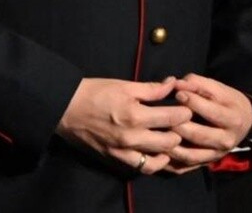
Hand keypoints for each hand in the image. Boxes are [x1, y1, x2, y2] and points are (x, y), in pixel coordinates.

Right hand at [56, 77, 192, 174]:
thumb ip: (150, 88)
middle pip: (170, 141)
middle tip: (181, 123)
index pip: (172, 118)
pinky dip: (154, 162)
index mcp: (134, 115)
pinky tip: (157, 153)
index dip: (185, 112)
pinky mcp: (116, 159)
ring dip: (169, 150)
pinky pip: (142, 168)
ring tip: (171, 139)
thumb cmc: (93, 92)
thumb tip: (172, 84)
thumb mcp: (123, 85)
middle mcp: (131, 137)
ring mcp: (124, 152)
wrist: (65, 108)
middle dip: (180, 132)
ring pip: (159, 160)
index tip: (186, 107)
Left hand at [163, 73, 251, 173]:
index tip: (177, 93)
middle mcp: (226, 141)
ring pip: (190, 155)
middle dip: (179, 125)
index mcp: (233, 120)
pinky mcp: (204, 163)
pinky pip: (184, 166)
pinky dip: (168, 160)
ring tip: (156, 131)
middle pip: (199, 135)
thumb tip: (176, 84)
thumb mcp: (218, 89)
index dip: (193, 102)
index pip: (212, 113)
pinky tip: (155, 149)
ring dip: (170, 145)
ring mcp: (215, 155)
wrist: (242, 123)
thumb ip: (197, 84)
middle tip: (162, 114)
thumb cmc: (226, 102)